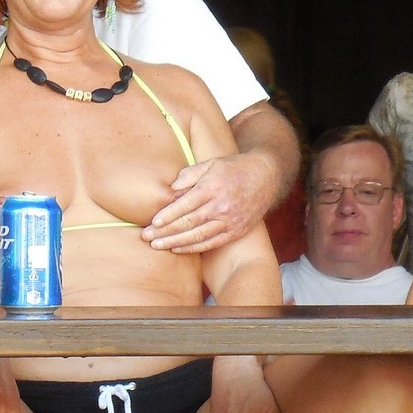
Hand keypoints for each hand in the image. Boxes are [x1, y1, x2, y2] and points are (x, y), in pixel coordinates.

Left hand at [145, 151, 278, 253]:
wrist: (266, 177)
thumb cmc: (234, 168)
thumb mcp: (211, 163)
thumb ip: (189, 174)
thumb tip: (171, 188)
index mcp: (212, 187)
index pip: (185, 205)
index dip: (167, 216)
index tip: (152, 223)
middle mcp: (221, 206)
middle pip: (188, 223)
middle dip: (165, 232)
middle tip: (146, 238)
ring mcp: (229, 221)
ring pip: (198, 236)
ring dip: (175, 242)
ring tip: (157, 246)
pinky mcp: (236, 231)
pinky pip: (211, 243)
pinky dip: (193, 247)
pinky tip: (178, 248)